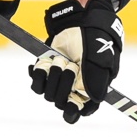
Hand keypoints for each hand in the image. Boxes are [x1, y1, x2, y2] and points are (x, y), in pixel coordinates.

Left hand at [27, 0, 122, 122]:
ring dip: (54, 75)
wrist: (81, 22)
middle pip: (59, 102)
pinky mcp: (46, 72)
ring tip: (62, 59)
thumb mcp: (100, 61)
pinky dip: (37, 74)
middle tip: (72, 65)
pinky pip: (36, 83)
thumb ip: (97, 83)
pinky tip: (43, 64)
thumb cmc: (95, 42)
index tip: (71, 102)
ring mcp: (58, 82)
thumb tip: (91, 102)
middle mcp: (71, 91)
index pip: (75, 113)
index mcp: (87, 93)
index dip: (71, 110)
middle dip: (64, 82)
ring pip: (47, 93)